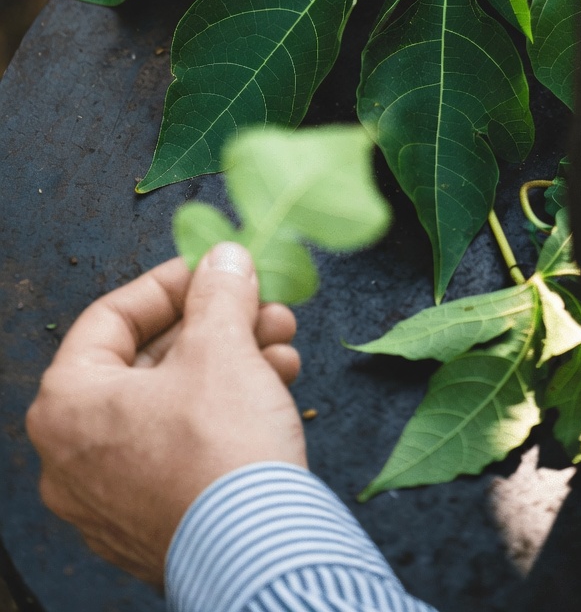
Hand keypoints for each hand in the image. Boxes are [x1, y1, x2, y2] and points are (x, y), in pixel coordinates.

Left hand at [26, 244, 306, 586]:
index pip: (112, 316)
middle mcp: (73, 455)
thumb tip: (224, 259)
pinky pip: (183, 446)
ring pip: (173, 403)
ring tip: (282, 345)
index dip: (172, 283)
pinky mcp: (151, 522)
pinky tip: (277, 385)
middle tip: (262, 307)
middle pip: (149, 360)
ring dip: (232, 363)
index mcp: (68, 404)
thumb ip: (218, 292)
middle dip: (217, 326)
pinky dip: (225, 410)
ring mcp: (110, 496)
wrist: (259, 552)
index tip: (214, 269)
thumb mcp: (222, 346)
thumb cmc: (220, 449)